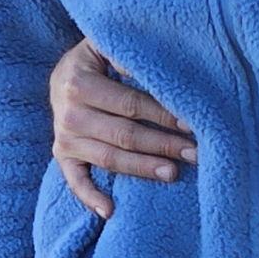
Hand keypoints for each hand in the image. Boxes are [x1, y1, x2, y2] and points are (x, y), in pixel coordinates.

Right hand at [51, 36, 195, 215]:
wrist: (63, 73)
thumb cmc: (98, 58)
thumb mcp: (105, 45)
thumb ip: (126, 53)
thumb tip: (154, 66)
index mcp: (79, 83)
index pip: (130, 104)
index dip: (162, 114)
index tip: (194, 123)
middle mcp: (68, 114)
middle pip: (124, 134)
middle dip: (163, 144)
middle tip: (196, 153)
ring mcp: (64, 138)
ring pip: (108, 159)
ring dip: (142, 169)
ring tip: (174, 174)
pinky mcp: (62, 156)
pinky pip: (74, 182)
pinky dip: (90, 198)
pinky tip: (111, 211)